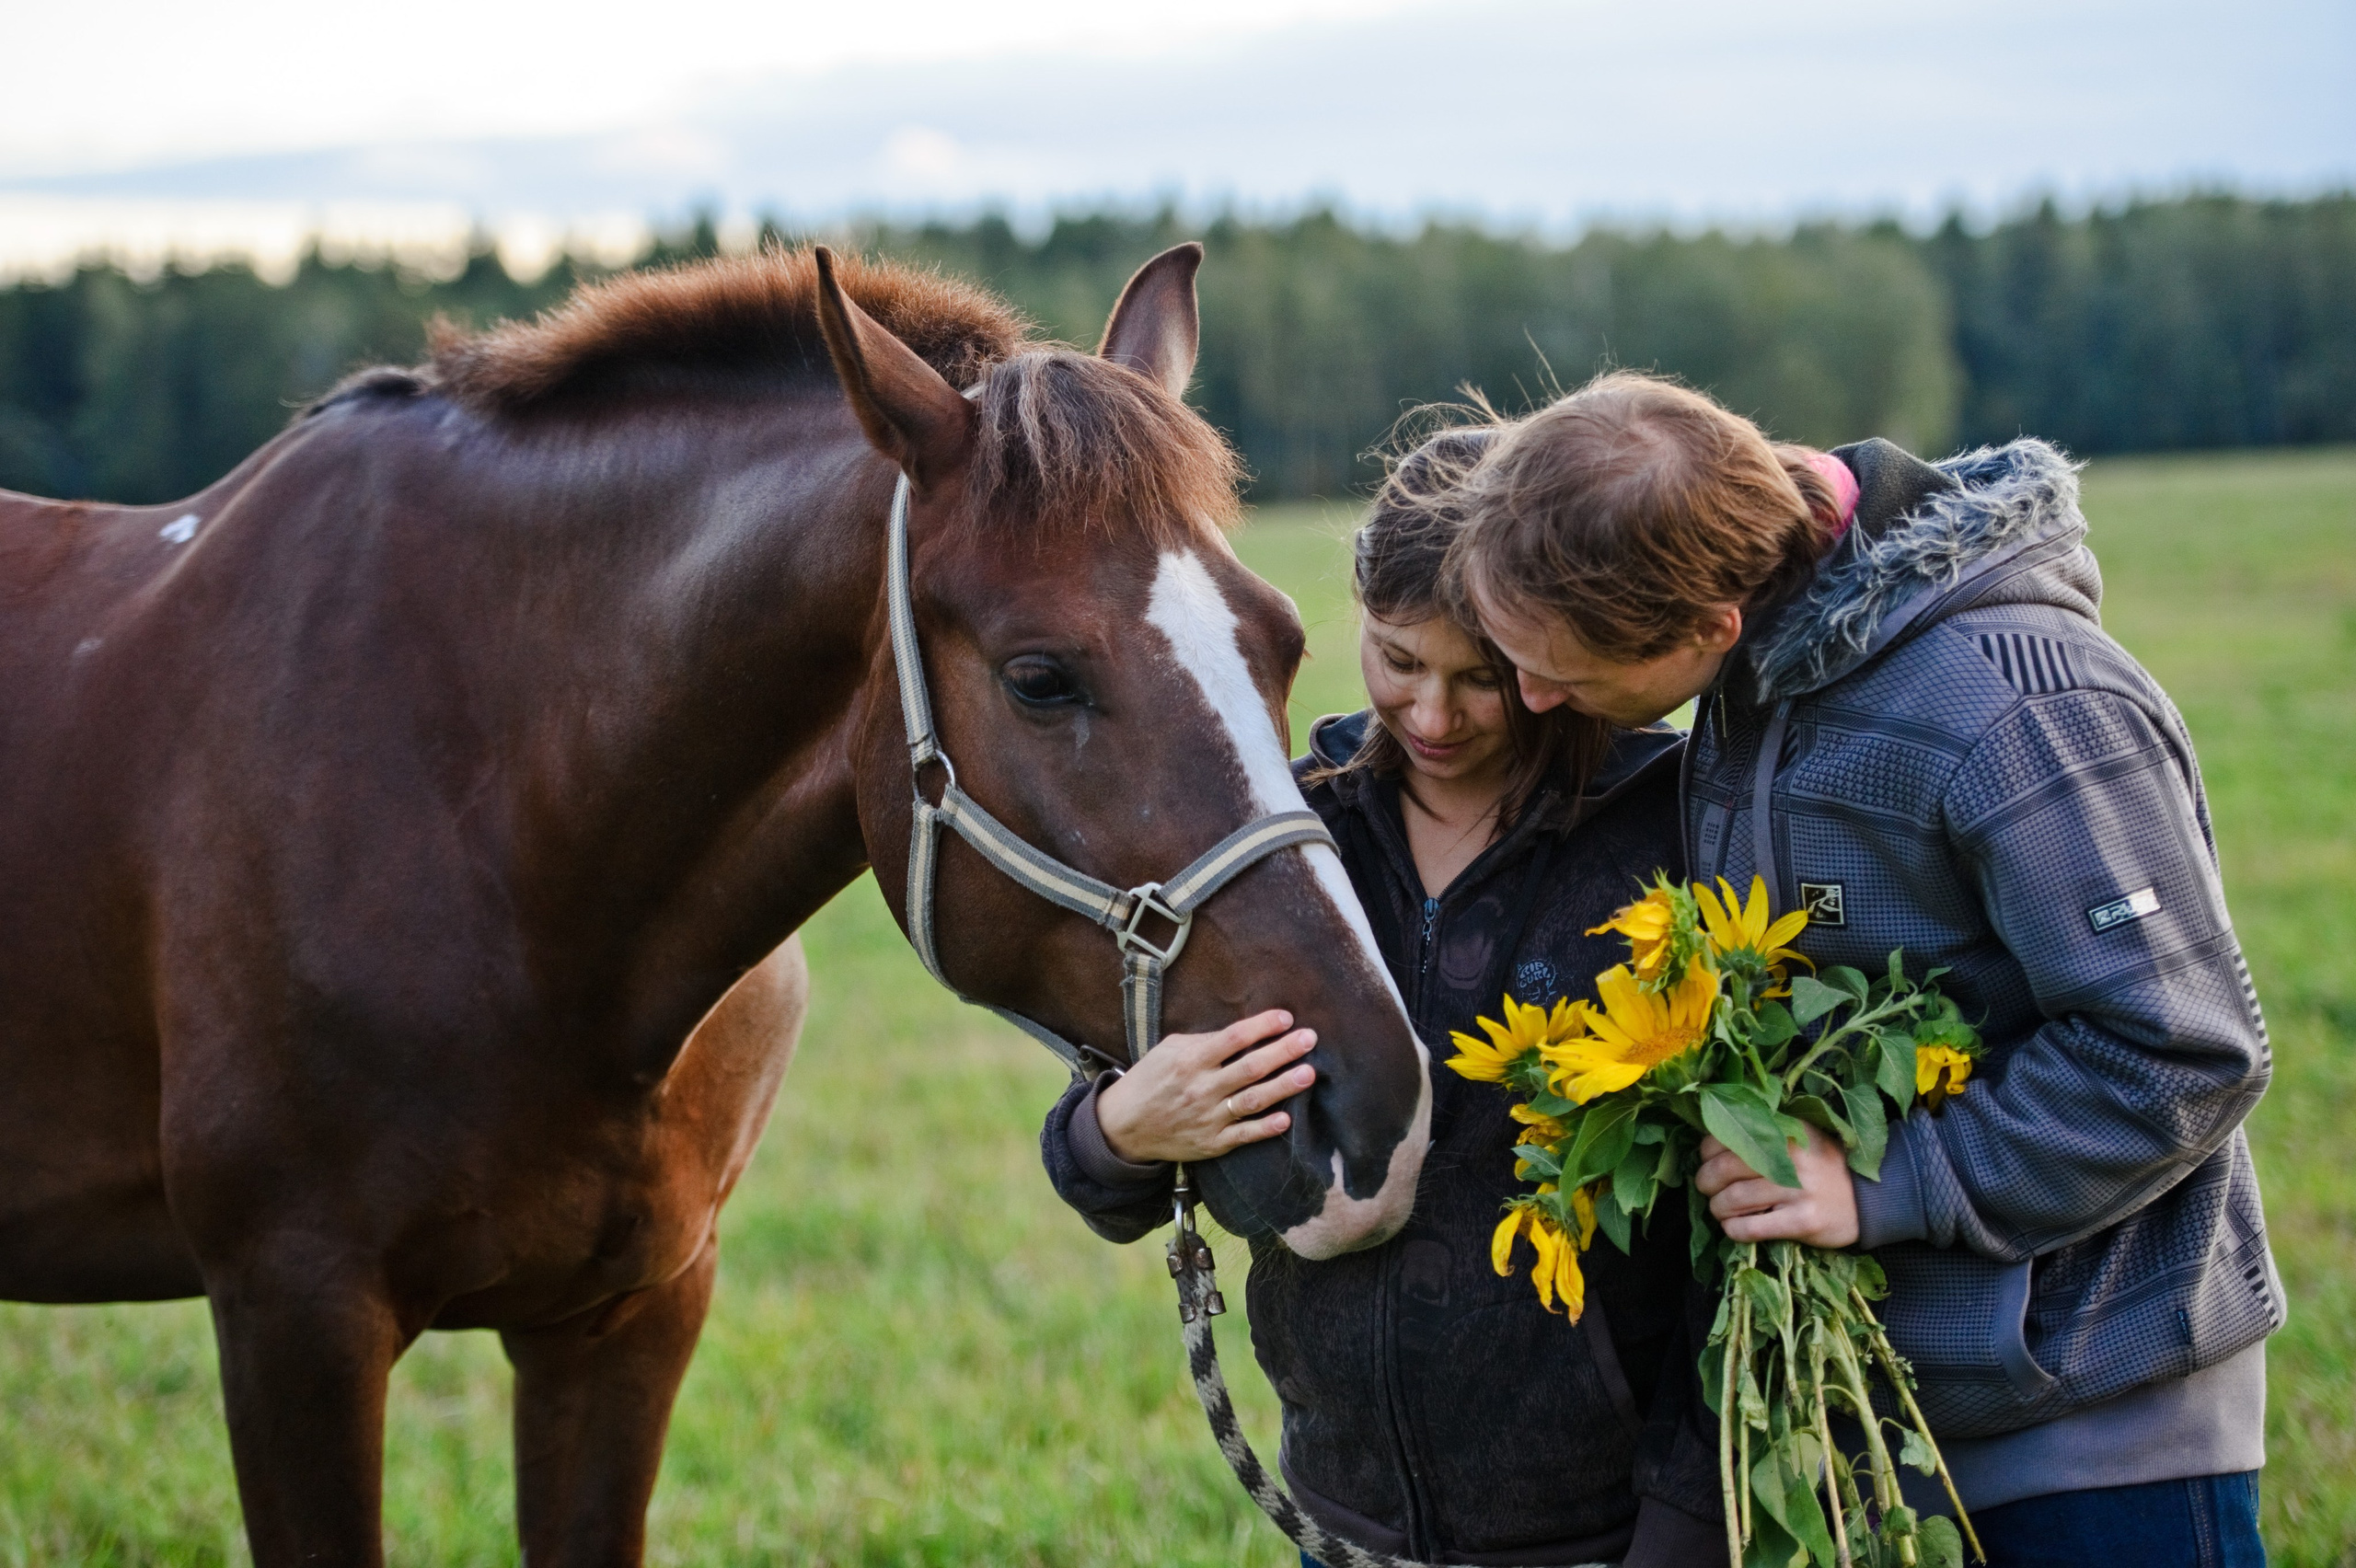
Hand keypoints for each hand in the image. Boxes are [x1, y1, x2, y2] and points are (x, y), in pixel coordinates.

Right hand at [1095, 1010, 1316, 1164]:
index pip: (1233, 1038)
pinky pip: (1244, 1135)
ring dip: (1283, 1087)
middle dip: (1283, 1051)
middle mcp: (1202, 1088)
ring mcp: (1209, 1117)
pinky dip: (1265, 1128)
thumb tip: (1242, 1033)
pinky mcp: (1212, 1143)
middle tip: (1310, 1038)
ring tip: (1308, 1074)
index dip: (1261, 1026)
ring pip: (1253, 1100)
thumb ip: (1204, 1041)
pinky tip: (1286, 1119)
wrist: (1125, 1126)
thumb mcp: (1169, 1050)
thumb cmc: (1151, 1080)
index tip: (1286, 1017)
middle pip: (1250, 1067)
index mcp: (1191, 1060)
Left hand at [1695, 1123, 1859, 1246]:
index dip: (1706, 1153)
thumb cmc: (1824, 1167)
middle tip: (1707, 1188)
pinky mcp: (1803, 1221)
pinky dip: (1734, 1230)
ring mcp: (1798, 1190)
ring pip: (1732, 1200)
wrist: (1871, 1197)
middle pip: (1722, 1170)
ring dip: (1717, 1208)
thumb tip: (1711, 1144)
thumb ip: (1764, 1135)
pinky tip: (1734, 1227)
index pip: (1724, 1138)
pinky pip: (1752, 1228)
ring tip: (1720, 1209)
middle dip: (1705, 1182)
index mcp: (1785, 1130)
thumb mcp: (1799, 1138)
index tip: (1708, 1162)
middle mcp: (1790, 1157)